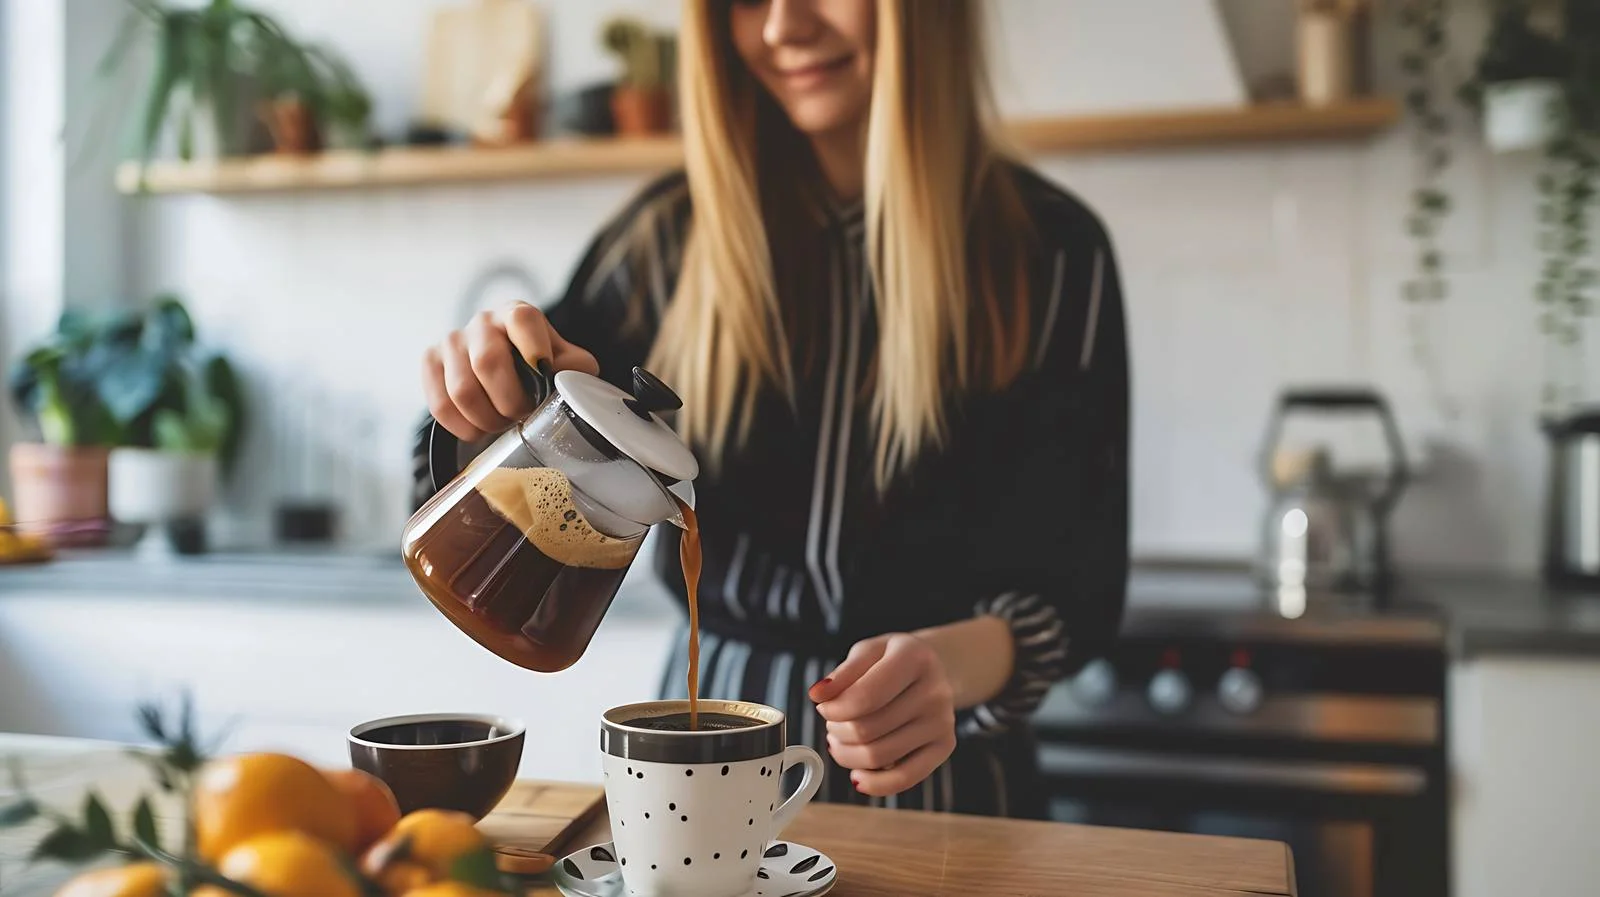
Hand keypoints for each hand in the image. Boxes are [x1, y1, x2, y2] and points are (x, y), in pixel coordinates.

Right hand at [422, 302, 598, 441]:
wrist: (507, 372)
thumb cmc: (540, 367)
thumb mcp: (567, 364)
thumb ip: (574, 368)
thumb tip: (564, 381)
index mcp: (518, 315)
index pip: (523, 320)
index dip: (534, 348)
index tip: (543, 373)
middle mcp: (483, 322)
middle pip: (488, 362)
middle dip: (510, 401)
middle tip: (522, 414)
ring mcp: (453, 340)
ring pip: (462, 390)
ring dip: (487, 418)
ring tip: (502, 422)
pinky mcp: (431, 361)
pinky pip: (440, 404)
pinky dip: (462, 426)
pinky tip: (479, 428)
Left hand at [809, 633, 957, 797]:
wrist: (932, 669)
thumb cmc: (894, 660)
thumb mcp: (868, 651)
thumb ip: (842, 673)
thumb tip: (818, 695)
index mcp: (915, 658)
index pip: (866, 696)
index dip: (834, 709)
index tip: (823, 708)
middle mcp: (934, 691)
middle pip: (867, 730)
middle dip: (837, 730)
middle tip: (833, 722)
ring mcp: (942, 722)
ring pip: (878, 756)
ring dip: (847, 754)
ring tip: (842, 740)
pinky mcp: (944, 747)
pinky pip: (904, 778)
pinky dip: (874, 784)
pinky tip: (857, 774)